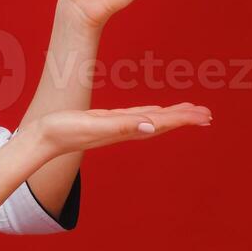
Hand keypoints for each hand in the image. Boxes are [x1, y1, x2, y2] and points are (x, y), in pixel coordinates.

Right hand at [36, 102, 210, 155]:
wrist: (43, 138)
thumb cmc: (66, 131)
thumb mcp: (96, 125)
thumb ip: (124, 126)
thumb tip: (153, 126)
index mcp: (128, 130)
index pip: (163, 123)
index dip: (184, 119)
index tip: (205, 116)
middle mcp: (127, 130)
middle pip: (163, 123)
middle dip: (185, 118)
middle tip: (207, 115)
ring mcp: (119, 127)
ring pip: (153, 120)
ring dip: (173, 116)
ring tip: (191, 112)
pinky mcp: (109, 122)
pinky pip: (138, 117)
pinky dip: (153, 114)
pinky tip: (157, 113)